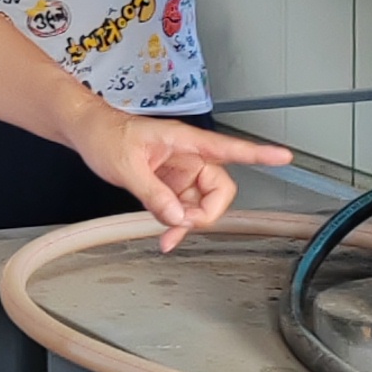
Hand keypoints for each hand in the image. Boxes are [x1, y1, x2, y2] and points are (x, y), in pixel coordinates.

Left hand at [94, 114, 279, 250]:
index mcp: (185, 142)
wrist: (88, 134)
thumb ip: (153, 193)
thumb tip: (176, 217)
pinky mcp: (170, 185)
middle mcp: (189, 157)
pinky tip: (166, 235)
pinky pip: (183, 209)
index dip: (258, 154)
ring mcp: (181, 173)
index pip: (229, 148)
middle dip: (207, 212)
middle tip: (183, 223)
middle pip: (220, 189)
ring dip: (189, 224)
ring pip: (202, 204)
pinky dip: (177, 225)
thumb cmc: (106, 134)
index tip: (283, 157)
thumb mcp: (126, 165)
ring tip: (166, 237)